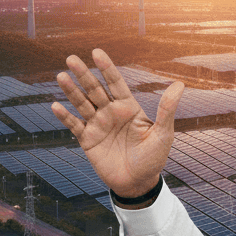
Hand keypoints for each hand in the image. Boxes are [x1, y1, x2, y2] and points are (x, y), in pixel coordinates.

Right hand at [50, 48, 183, 197]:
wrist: (138, 183)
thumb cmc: (154, 158)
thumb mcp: (163, 133)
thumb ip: (167, 109)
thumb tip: (180, 85)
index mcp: (128, 108)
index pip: (115, 83)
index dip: (106, 67)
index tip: (96, 52)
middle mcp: (111, 113)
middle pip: (95, 89)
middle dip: (84, 74)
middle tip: (71, 58)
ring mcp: (98, 125)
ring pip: (82, 104)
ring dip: (71, 91)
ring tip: (61, 76)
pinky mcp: (87, 140)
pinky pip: (74, 125)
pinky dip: (65, 117)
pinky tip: (55, 105)